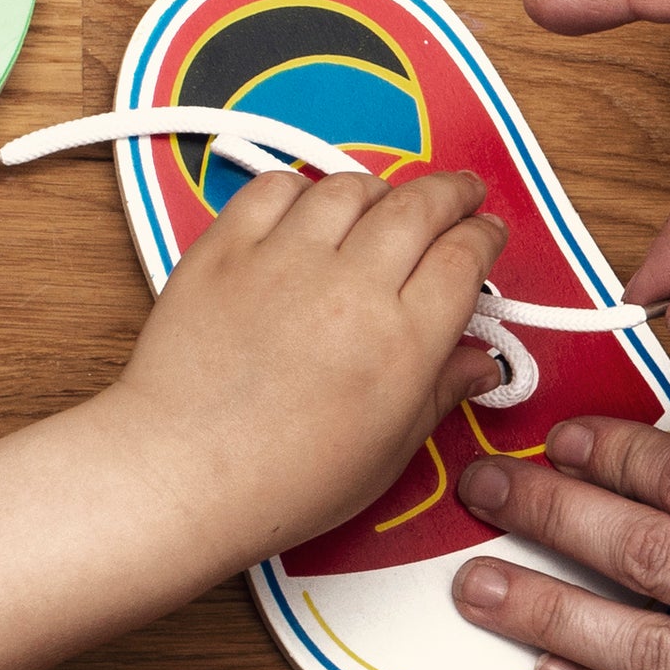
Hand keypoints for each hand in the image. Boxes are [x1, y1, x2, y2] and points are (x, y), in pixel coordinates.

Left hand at [98, 167, 504, 559]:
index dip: (484, 236)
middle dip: (451, 192)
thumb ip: (439, 394)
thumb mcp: (385, 454)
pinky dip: (302, 189)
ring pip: (350, 188)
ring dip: (379, 189)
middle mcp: (351, 287)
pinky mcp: (226, 249)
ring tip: (386, 202)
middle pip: (420, 207)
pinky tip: (309, 208)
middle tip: (461, 193)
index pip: (464, 257)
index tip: (487, 233)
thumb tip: (480, 364)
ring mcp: (284, 260)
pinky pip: (275, 189)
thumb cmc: (282, 482)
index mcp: (403, 342)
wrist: (182, 475)